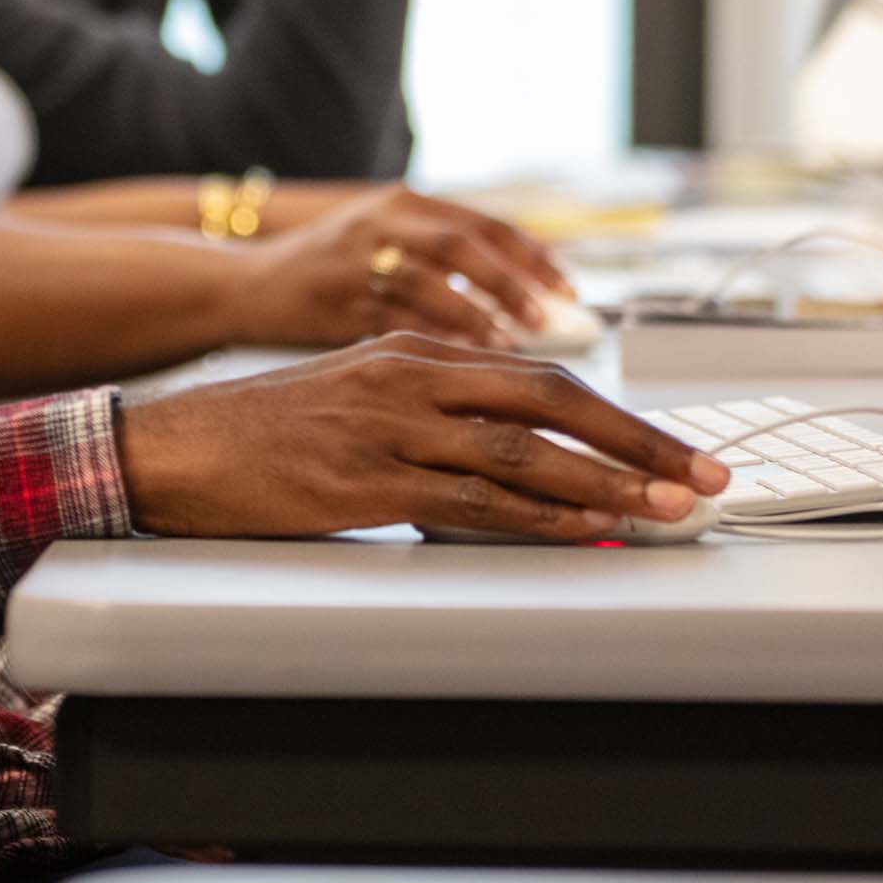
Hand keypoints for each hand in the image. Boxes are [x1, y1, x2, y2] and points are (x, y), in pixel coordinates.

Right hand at [115, 334, 730, 538]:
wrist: (176, 446)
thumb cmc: (265, 429)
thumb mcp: (359, 395)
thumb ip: (433, 410)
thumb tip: (515, 455)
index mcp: (417, 351)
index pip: (543, 378)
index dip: (621, 414)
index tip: (678, 448)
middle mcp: (413, 378)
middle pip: (553, 403)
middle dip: (640, 442)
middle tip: (706, 476)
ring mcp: (389, 427)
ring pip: (524, 453)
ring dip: (608, 484)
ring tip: (668, 510)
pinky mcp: (365, 480)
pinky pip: (470, 501)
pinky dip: (537, 517)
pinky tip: (582, 530)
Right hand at [219, 186, 571, 350]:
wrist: (243, 287)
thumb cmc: (321, 275)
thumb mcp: (383, 245)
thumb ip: (442, 260)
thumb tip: (517, 293)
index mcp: (400, 204)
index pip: (481, 222)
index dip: (530, 254)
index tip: (566, 285)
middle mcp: (381, 224)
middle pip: (464, 244)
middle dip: (515, 282)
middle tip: (550, 316)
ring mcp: (355, 263)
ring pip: (433, 282)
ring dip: (480, 315)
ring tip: (512, 343)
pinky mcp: (335, 305)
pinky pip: (397, 323)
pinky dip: (435, 344)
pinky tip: (464, 365)